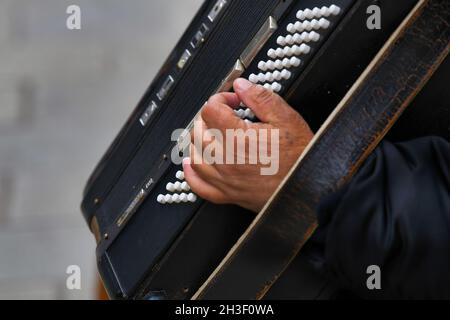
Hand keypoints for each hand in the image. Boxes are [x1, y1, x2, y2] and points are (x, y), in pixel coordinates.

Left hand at [183, 78, 313, 211]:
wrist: (310, 188)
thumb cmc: (301, 158)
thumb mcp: (286, 119)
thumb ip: (261, 99)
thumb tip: (241, 86)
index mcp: (239, 139)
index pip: (211, 110)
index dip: (221, 99)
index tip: (233, 101)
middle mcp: (226, 161)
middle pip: (199, 132)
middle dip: (209, 118)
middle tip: (226, 114)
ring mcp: (225, 180)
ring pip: (195, 156)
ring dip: (199, 141)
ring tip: (211, 134)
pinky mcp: (228, 195)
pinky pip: (199, 186)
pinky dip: (192, 174)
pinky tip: (192, 164)